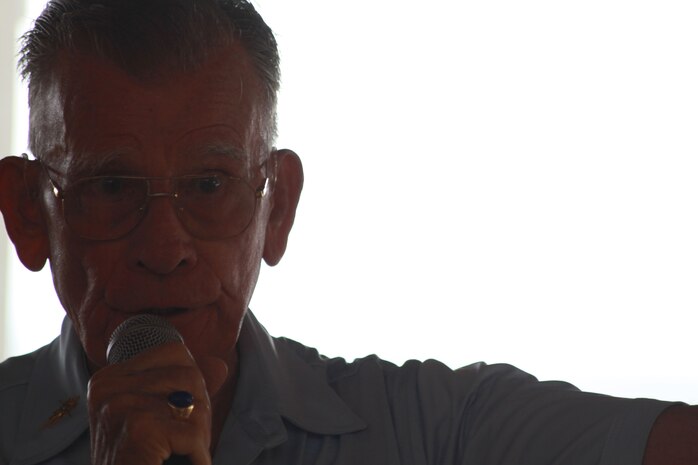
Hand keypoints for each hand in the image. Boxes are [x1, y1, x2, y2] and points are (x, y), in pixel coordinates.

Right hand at [87, 342, 227, 464]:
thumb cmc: (142, 460)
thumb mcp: (163, 417)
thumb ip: (188, 387)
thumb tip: (221, 364)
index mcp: (110, 377)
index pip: (174, 352)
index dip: (192, 383)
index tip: (180, 416)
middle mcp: (108, 385)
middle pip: (188, 374)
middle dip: (199, 410)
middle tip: (185, 443)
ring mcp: (119, 404)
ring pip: (194, 402)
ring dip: (198, 433)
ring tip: (180, 454)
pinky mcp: (138, 428)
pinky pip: (192, 433)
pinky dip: (198, 455)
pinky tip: (182, 463)